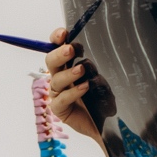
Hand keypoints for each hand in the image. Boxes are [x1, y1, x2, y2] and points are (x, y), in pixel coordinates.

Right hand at [43, 28, 103, 143]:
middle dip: (59, 54)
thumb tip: (98, 48)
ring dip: (68, 73)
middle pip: (51, 61)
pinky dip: (72, 92)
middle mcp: (61, 77)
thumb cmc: (102, 97)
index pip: (57, 47)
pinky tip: (84, 87)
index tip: (63, 33)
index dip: (56, 39)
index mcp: (68, 65)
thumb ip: (96, 64)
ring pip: (56, 80)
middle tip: (70, 50)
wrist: (105, 123)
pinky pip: (61, 99)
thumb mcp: (102, 77)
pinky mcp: (59, 109)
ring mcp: (58, 93)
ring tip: (81, 70)